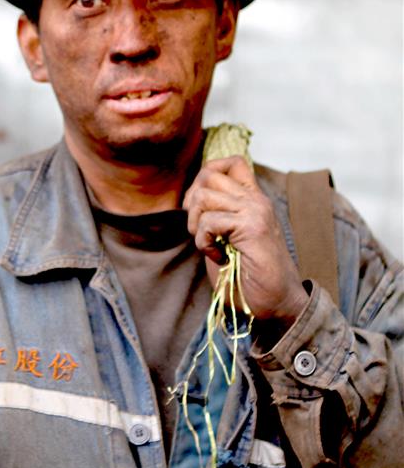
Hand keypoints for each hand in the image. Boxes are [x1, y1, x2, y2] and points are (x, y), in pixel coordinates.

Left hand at [183, 156, 308, 323]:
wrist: (278, 304)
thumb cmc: (250, 278)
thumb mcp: (226, 239)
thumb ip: (214, 216)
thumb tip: (190, 200)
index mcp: (253, 200)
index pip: (231, 163)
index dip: (206, 176)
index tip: (200, 207)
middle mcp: (256, 200)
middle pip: (209, 173)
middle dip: (192, 201)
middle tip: (199, 230)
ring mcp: (255, 210)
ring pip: (204, 195)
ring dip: (196, 224)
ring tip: (209, 245)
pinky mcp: (252, 226)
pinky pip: (209, 221)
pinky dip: (204, 242)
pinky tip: (219, 257)